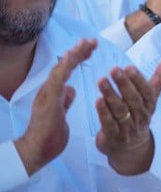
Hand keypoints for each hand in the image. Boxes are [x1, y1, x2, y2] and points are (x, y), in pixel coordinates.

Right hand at [15, 39, 95, 175]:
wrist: (36, 151)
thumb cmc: (49, 135)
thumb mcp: (62, 114)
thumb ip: (65, 100)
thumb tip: (71, 89)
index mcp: (53, 93)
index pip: (66, 72)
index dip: (77, 59)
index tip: (90, 48)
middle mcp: (49, 91)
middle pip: (64, 66)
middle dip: (78, 52)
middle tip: (92, 40)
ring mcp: (47, 95)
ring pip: (60, 70)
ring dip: (73, 55)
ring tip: (85, 43)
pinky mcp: (49, 102)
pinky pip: (57, 81)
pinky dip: (64, 68)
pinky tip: (71, 58)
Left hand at [95, 57, 160, 175]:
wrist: (131, 148)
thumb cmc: (139, 115)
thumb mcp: (151, 97)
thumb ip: (160, 77)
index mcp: (150, 106)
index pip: (147, 92)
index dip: (139, 80)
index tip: (129, 67)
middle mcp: (141, 117)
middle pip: (133, 100)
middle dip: (124, 84)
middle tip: (114, 70)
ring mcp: (128, 128)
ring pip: (120, 111)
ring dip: (111, 95)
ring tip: (101, 80)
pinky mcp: (114, 137)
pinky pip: (109, 124)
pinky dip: (104, 113)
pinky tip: (97, 101)